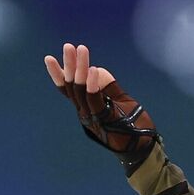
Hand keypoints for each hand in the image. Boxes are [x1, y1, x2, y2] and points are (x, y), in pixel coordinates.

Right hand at [44, 42, 159, 169]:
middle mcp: (85, 113)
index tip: (48, 58)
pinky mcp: (105, 120)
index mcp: (86, 108)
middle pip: (71, 86)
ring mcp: (93, 117)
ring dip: (79, 68)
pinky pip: (94, 100)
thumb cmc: (134, 124)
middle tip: (68, 46)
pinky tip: (92, 69)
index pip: (67, 90)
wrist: (145, 148)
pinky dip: (92, 84)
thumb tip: (95, 69)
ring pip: (80, 90)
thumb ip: (108, 86)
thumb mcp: (121, 100)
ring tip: (81, 49)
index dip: (57, 74)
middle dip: (69, 65)